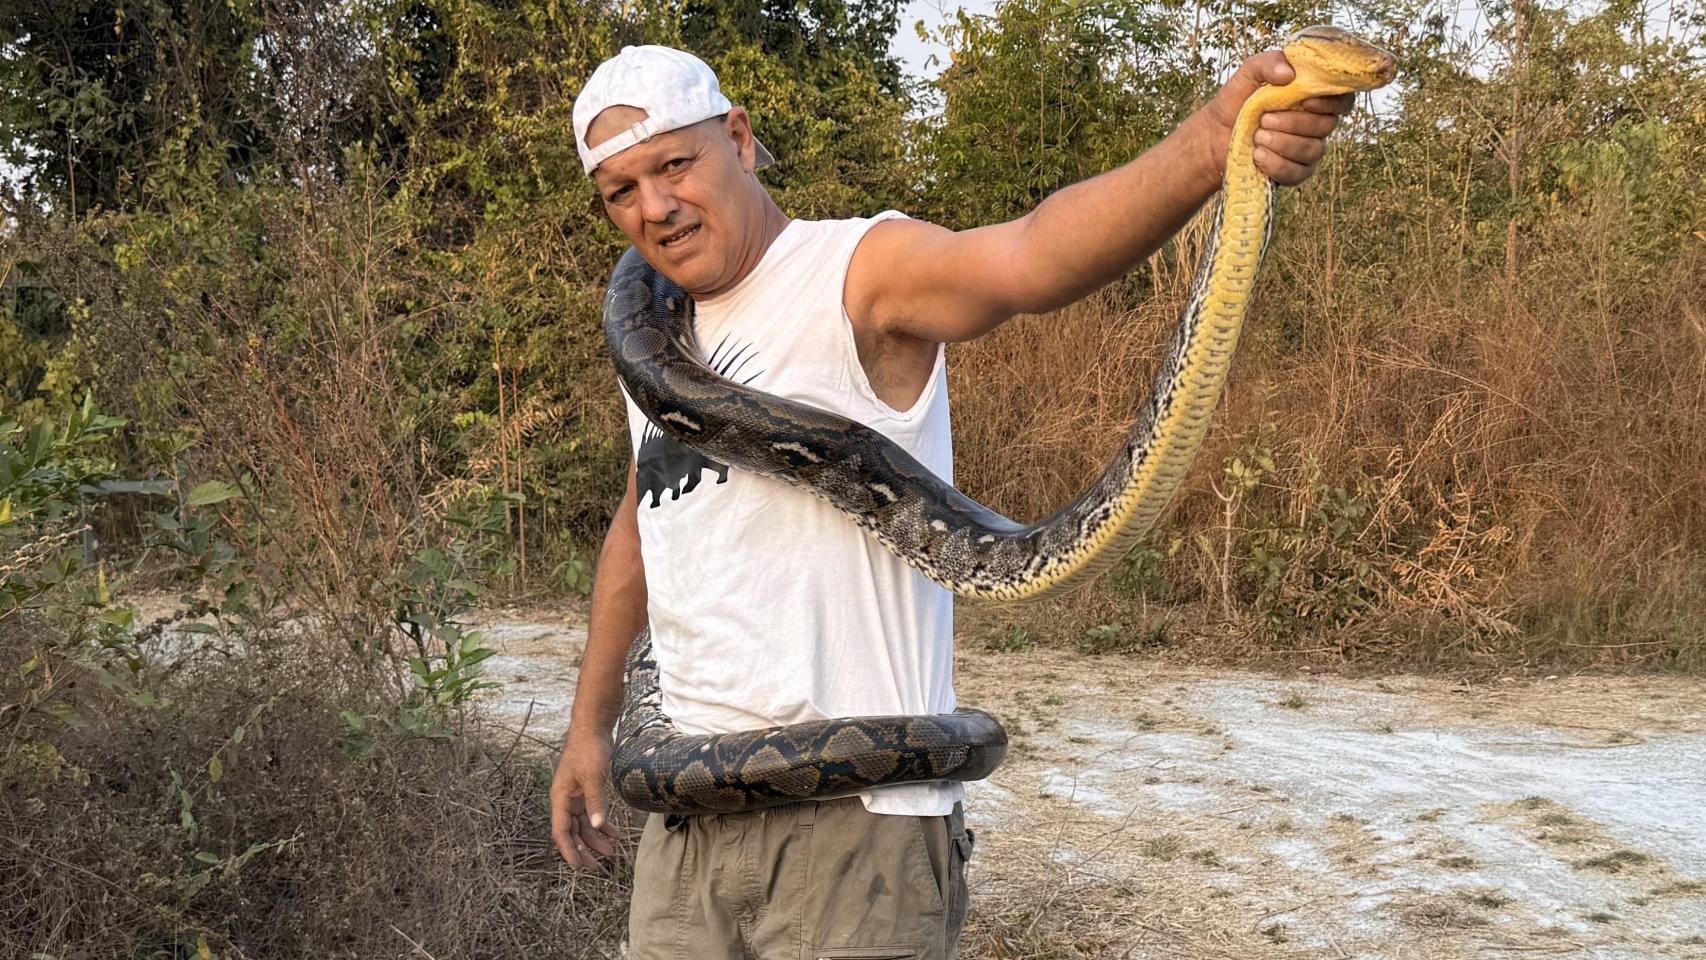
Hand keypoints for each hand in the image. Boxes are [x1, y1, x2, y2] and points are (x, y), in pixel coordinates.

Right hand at [550, 727, 620, 869]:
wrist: (593, 729)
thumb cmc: (588, 750)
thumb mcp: (593, 777)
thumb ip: (595, 802)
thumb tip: (597, 826)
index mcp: (560, 798)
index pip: (561, 831)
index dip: (569, 850)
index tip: (578, 866)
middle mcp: (565, 800)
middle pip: (572, 832)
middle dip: (584, 850)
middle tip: (596, 867)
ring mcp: (576, 796)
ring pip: (583, 825)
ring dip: (596, 839)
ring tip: (611, 852)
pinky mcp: (587, 791)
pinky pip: (592, 814)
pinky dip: (602, 824)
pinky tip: (615, 833)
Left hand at [1200, 50, 1355, 185]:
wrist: (1213, 136)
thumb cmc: (1234, 102)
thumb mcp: (1247, 75)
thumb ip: (1268, 63)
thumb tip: (1290, 73)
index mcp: (1311, 98)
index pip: (1343, 100)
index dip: (1332, 102)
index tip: (1306, 100)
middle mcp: (1315, 124)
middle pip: (1327, 125)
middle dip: (1293, 123)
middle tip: (1264, 119)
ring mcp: (1307, 150)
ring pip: (1313, 149)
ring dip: (1282, 142)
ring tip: (1257, 136)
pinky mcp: (1295, 172)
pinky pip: (1298, 172)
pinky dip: (1276, 164)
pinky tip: (1258, 155)